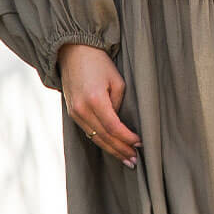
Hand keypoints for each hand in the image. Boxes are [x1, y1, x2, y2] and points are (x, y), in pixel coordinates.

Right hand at [57, 43, 142, 167]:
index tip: (140, 144)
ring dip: (112, 150)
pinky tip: (112, 147)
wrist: (74, 52)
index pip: (114, 128)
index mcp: (95, 100)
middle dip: (121, 150)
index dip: (128, 139)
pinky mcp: (72, 113)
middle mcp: (82, 109)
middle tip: (134, 161)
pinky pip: (88, 132)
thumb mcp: (117, 81)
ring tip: (126, 159)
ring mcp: (74, 112)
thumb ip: (119, 104)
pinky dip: (101, 141)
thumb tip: (120, 124)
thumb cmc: (99, 63)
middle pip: (104, 137)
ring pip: (95, 138)